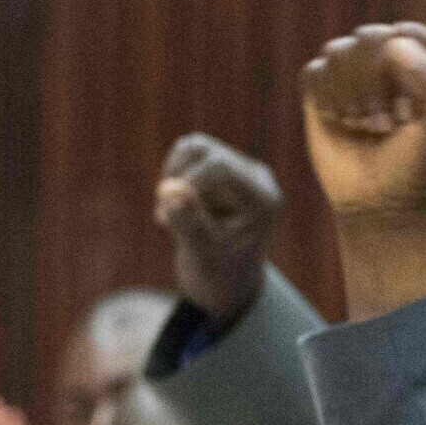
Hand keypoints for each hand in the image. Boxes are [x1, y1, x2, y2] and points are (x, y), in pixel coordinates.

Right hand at [156, 133, 281, 326]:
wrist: (226, 276)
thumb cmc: (219, 269)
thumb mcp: (202, 254)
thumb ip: (189, 226)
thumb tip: (170, 194)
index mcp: (264, 200)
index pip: (224, 168)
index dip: (188, 179)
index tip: (166, 205)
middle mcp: (256, 177)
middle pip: (206, 152)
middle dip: (177, 180)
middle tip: (161, 214)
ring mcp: (239, 166)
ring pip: (192, 147)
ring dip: (172, 176)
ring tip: (167, 214)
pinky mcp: (220, 163)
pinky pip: (185, 154)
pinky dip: (172, 176)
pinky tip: (174, 206)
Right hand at [300, 23, 425, 225]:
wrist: (380, 205)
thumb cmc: (418, 167)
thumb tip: (394, 42)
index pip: (409, 34)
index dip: (404, 66)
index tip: (409, 105)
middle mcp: (390, 61)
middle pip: (370, 37)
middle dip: (374, 82)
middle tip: (385, 121)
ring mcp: (354, 74)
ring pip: (338, 50)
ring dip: (351, 93)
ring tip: (366, 124)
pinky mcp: (323, 91)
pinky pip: (315, 72)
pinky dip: (327, 99)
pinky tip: (341, 121)